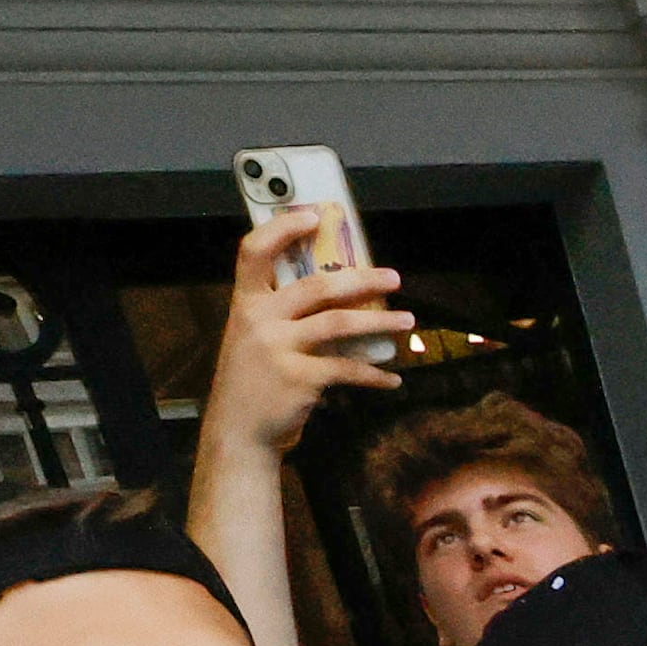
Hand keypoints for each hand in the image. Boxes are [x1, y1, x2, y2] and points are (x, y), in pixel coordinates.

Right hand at [203, 211, 409, 463]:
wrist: (239, 431)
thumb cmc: (253, 380)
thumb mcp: (253, 337)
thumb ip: (282, 312)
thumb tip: (335, 289)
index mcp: (245, 302)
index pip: (254, 251)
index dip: (282, 228)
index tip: (314, 214)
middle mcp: (259, 320)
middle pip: (316, 286)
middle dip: (361, 278)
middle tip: (393, 277)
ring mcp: (278, 349)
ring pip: (339, 323)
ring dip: (379, 320)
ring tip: (407, 319)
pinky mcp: (300, 379)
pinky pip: (347, 370)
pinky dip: (374, 375)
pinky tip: (392, 379)